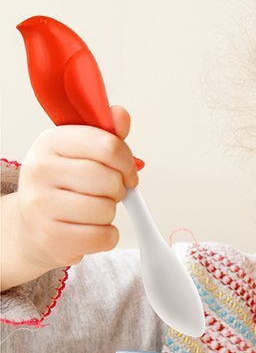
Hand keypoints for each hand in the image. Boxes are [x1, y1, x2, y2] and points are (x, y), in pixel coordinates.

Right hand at [1, 106, 137, 290]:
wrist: (32, 226)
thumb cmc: (64, 187)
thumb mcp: (81, 154)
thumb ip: (106, 135)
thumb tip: (120, 115)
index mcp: (50, 142)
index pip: (107, 145)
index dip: (126, 162)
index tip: (127, 172)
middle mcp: (40, 170)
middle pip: (109, 179)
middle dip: (118, 189)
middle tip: (107, 193)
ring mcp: (41, 205)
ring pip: (107, 210)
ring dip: (110, 214)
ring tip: (93, 211)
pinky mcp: (51, 237)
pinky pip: (103, 237)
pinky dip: (107, 236)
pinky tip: (91, 229)